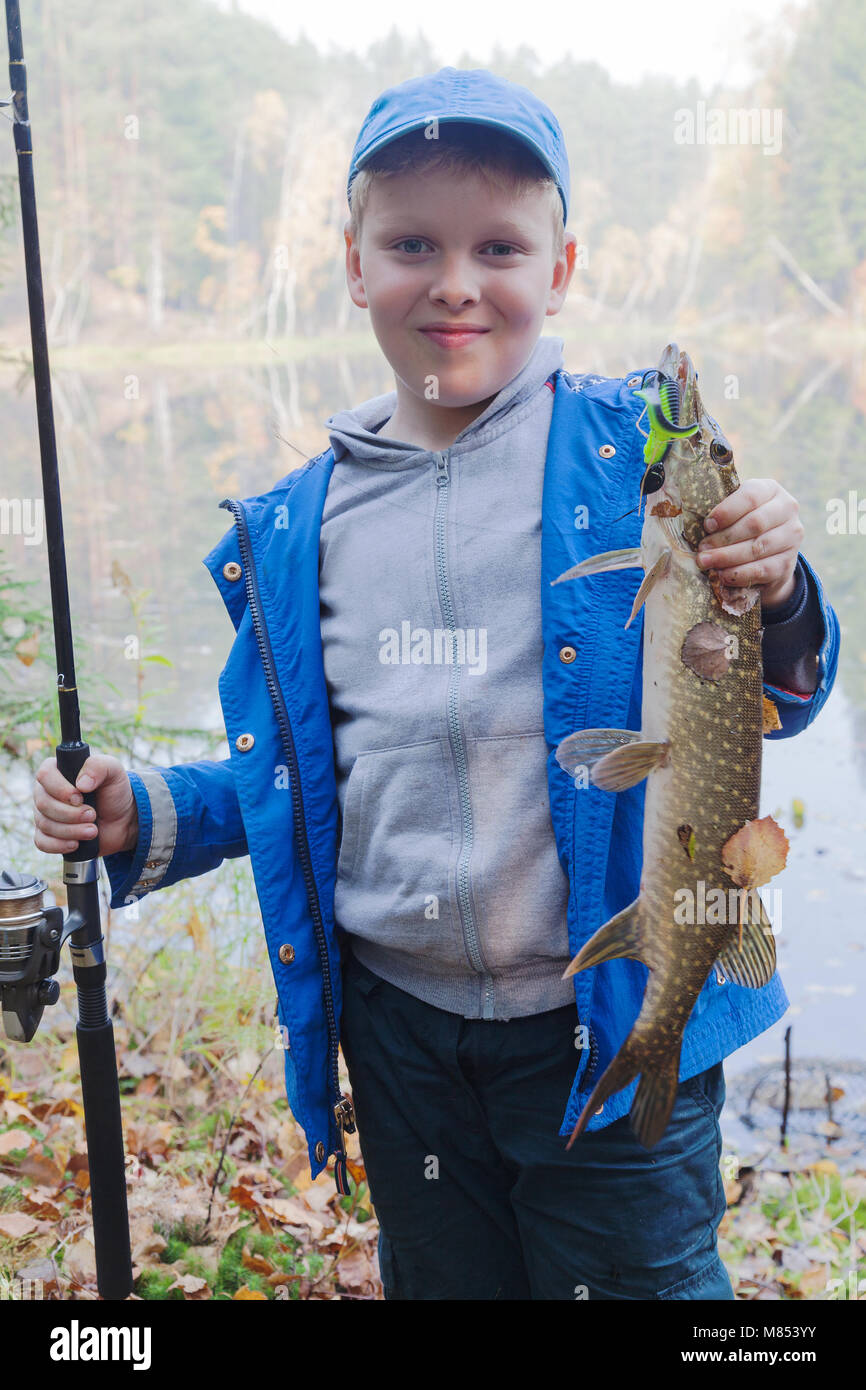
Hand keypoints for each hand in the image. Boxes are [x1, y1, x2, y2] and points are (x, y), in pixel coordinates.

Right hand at [33, 753, 137, 856]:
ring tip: (93, 830)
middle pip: (43, 803)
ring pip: (45, 824)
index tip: (80, 797)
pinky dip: (59, 845)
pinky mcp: (49, 835)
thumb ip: (98, 766)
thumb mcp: (113, 771)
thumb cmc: (114, 791)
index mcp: (57, 771)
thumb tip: (81, 783)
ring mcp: (45, 814)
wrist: (122, 820)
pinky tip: (76, 844)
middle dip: (70, 813)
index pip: (44, 775)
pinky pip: (42, 842)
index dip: (60, 789)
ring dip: (71, 830)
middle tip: (93, 815)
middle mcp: (46, 792)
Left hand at [696, 478, 803, 608]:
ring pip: (758, 548)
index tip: (706, 525)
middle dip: (723, 538)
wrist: (770, 552)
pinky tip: (722, 575)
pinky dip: (739, 574)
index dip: (727, 511)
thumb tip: (690, 520)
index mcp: (770, 490)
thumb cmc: (742, 523)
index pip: (751, 496)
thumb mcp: (735, 509)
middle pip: (754, 524)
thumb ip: (721, 510)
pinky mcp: (788, 562)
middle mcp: (787, 510)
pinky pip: (763, 570)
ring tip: (706, 562)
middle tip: (701, 549)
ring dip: (727, 557)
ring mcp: (792, 536)